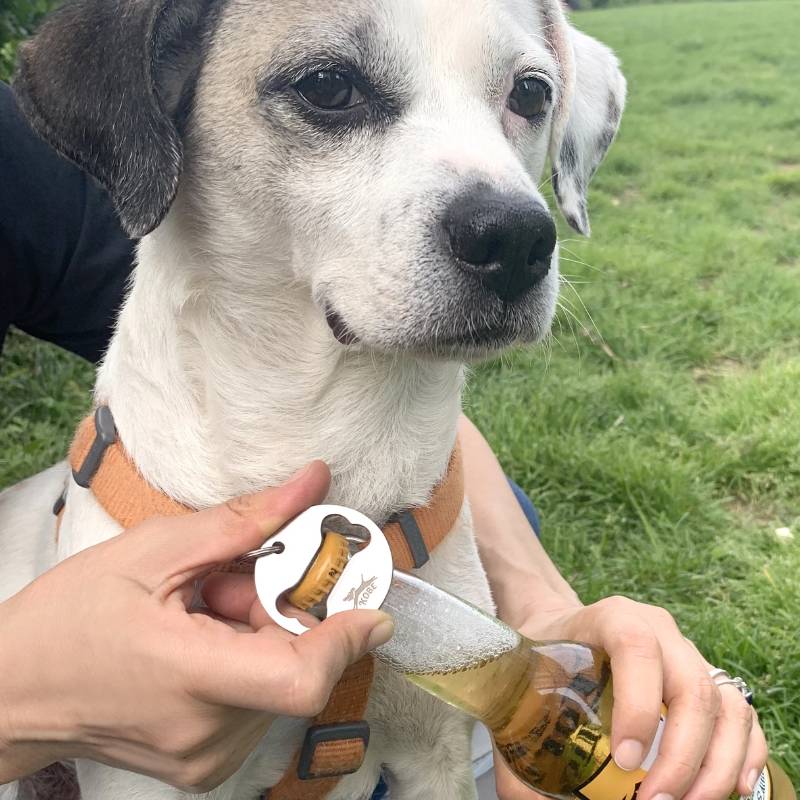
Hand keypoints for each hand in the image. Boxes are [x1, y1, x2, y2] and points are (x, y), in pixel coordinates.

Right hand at [0, 461, 393, 791]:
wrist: (10, 692)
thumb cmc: (67, 618)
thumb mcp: (153, 551)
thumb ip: (244, 521)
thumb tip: (311, 484)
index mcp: (188, 676)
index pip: (299, 677)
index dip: (346, 637)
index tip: (371, 604)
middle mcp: (206, 734)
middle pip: (292, 665)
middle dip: (279, 612)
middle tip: (227, 581)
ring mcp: (204, 758)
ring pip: (276, 682)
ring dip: (259, 635)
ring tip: (199, 609)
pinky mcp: (202, 766)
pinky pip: (255, 704)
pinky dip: (245, 662)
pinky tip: (198, 639)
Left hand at [493, 597, 766, 799]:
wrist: (557, 626)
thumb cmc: (540, 653)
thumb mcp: (522, 678)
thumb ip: (522, 734)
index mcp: (613, 617)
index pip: (636, 648)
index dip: (638, 706)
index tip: (624, 761)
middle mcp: (659, 629)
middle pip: (691, 687)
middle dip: (680, 757)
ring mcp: (689, 652)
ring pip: (725, 705)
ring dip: (716, 765)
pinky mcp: (707, 678)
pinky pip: (741, 715)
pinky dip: (744, 754)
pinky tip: (731, 788)